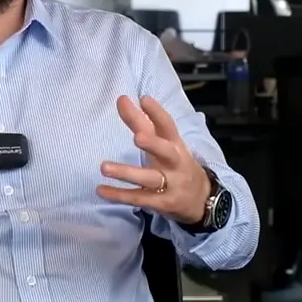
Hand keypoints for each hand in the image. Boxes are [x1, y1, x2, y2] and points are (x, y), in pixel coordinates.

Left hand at [96, 95, 210, 224]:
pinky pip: (139, 198)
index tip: (144, 99)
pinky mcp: (162, 203)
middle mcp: (175, 163)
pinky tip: (101, 190)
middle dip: (153, 144)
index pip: (169, 126)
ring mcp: (170, 184)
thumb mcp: (164, 143)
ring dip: (127, 173)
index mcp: (176, 145)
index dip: (158, 113)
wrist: (200, 199)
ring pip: (149, 178)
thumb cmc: (176, 164)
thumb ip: (141, 122)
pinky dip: (119, 195)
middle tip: (137, 137)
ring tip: (104, 167)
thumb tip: (121, 99)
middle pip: (166, 152)